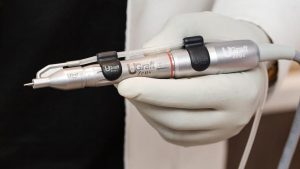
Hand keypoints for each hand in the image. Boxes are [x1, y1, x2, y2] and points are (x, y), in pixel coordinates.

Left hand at [117, 12, 268, 145]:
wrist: (247, 59)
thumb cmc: (225, 39)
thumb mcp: (202, 24)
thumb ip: (173, 35)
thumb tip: (144, 55)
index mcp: (240, 87)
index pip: (191, 95)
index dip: (154, 91)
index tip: (126, 84)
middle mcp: (235, 116)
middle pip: (177, 118)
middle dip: (144, 101)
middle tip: (124, 85)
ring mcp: (223, 130)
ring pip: (172, 129)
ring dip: (147, 110)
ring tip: (137, 89)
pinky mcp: (210, 135)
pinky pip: (175, 134)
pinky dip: (157, 118)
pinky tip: (151, 101)